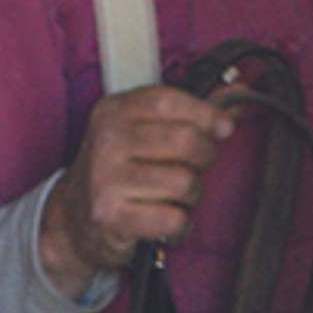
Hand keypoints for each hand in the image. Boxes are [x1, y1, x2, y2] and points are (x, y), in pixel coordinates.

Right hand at [39, 84, 235, 299]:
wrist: (71, 221)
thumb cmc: (123, 166)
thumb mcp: (145, 128)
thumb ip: (192, 109)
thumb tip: (241, 88)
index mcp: (114, 110)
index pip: (170, 101)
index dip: (206, 114)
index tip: (224, 127)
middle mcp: (106, 142)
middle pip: (184, 140)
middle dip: (205, 156)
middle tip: (199, 165)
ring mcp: (105, 181)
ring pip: (183, 182)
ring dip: (193, 193)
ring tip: (180, 196)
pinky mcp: (110, 218)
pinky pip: (172, 219)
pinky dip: (181, 225)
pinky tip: (171, 221)